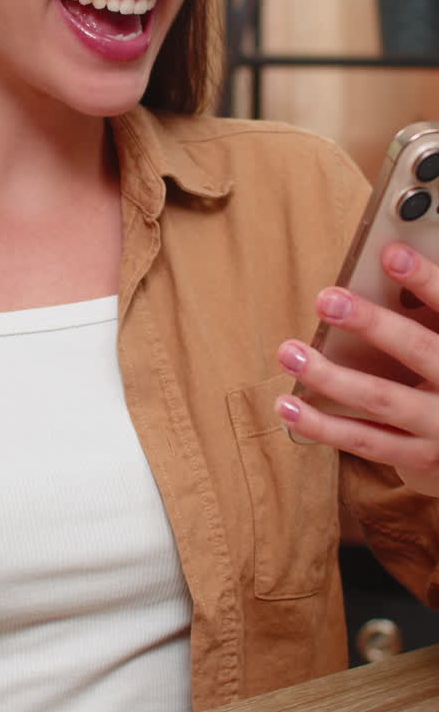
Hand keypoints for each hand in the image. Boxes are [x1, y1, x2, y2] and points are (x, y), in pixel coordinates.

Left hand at [275, 242, 438, 496]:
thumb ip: (427, 313)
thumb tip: (388, 259)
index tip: (390, 253)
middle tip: (327, 300)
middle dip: (372, 323)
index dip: (426, 280)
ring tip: (289, 352)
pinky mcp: (419, 459)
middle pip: (419, 350)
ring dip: (330, 376)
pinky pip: (365, 440)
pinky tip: (288, 405)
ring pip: (382, 398)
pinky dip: (322, 425)